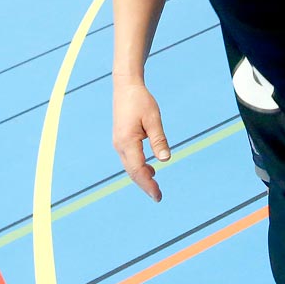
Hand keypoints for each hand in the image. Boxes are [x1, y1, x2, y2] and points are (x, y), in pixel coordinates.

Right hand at [112, 75, 170, 201]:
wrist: (125, 87)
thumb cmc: (141, 101)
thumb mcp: (153, 119)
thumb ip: (159, 139)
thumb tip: (165, 160)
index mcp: (127, 142)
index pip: (138, 170)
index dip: (148, 184)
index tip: (158, 195)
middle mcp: (119, 146)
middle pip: (132, 172)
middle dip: (144, 185)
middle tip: (158, 196)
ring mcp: (118, 143)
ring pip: (130, 166)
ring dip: (141, 177)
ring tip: (155, 185)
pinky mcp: (121, 140)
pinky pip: (129, 159)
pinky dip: (138, 167)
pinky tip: (150, 169)